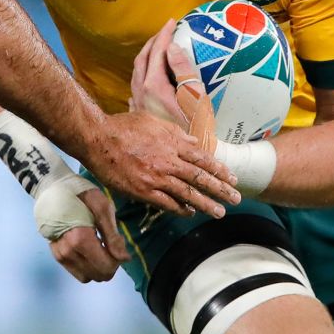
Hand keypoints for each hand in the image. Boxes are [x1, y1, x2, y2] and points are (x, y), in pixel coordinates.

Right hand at [41, 186, 128, 282]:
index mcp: (80, 239)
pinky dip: (87, 265)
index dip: (118, 259)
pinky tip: (88, 248)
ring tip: (98, 246)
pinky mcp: (56, 256)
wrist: (52, 187)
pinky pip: (77, 272)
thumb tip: (124, 259)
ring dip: (98, 266)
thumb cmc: (81, 194)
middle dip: (110, 264)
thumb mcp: (103, 208)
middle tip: (110, 245)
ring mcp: (60, 255)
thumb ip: (113, 236)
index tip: (117, 242)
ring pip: (88, 277)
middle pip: (99, 276)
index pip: (106, 267)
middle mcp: (68, 252)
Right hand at [83, 112, 238, 215]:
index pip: (203, 159)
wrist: (97, 138)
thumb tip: (194, 142)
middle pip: (200, 178)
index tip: (232, 178)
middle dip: (221, 189)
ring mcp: (156, 177)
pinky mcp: (143, 190)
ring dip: (206, 204)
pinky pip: (167, 203)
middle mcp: (168, 161)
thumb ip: (175, 133)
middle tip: (236, 198)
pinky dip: (181, 208)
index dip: (220, 170)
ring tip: (220, 212)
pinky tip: (191, 212)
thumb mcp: (153, 121)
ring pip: (188, 193)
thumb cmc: (123, 126)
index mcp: (172, 143)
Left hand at [130, 19, 191, 125]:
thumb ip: (183, 70)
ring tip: (159, 48)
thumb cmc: (197, 129)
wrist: (189, 157)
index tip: (172, 22)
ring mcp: (138, 103)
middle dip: (153, 42)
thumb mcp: (196, 97)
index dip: (165, 34)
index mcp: (154, 86)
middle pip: (142, 59)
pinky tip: (150, 75)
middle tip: (165, 31)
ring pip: (137, 72)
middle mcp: (141, 93)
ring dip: (147, 57)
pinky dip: (144, 73)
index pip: (157, 52)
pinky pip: (137, 85)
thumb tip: (171, 48)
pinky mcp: (140, 113)